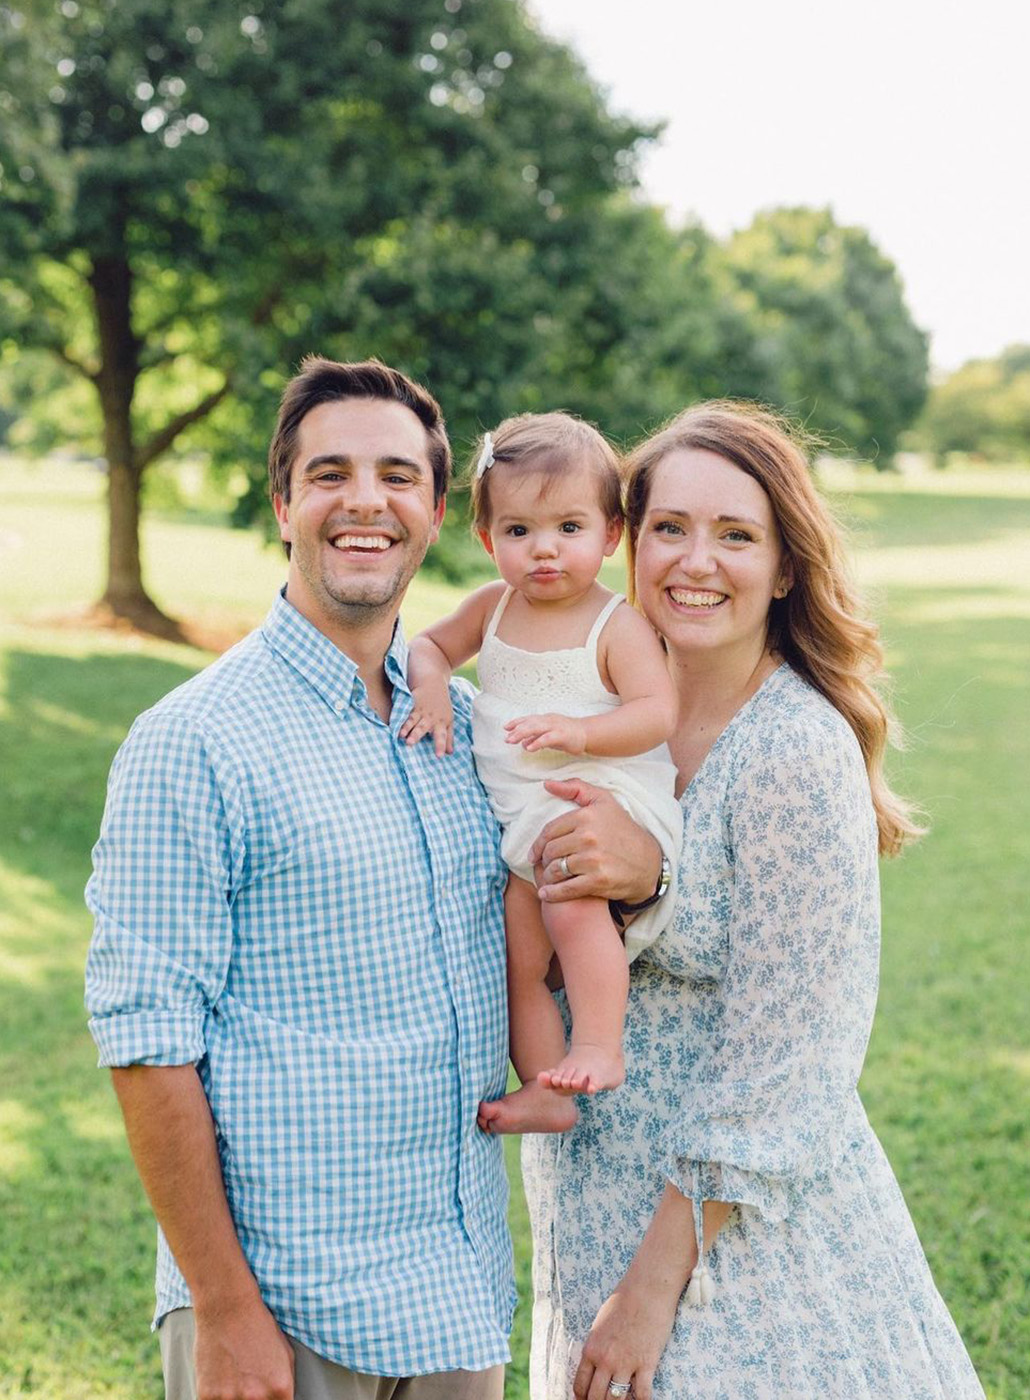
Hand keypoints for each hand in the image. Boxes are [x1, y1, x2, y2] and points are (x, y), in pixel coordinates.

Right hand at [194, 1295, 295, 1399]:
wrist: (227, 1306)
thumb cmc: (257, 1326)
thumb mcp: (285, 1354)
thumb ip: (284, 1385)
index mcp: (280, 1387)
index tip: (267, 1396)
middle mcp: (257, 1397)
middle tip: (248, 1384)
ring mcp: (230, 1398)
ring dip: (234, 1399)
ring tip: (233, 1380)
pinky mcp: (206, 1396)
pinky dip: (216, 1397)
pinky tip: (220, 1379)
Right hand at [400, 681, 453, 756]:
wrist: (432, 679)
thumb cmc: (441, 704)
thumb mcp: (448, 719)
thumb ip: (449, 737)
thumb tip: (450, 754)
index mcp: (443, 722)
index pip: (442, 736)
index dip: (441, 745)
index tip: (440, 756)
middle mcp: (431, 717)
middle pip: (423, 728)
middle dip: (416, 735)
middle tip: (410, 744)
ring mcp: (421, 710)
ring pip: (412, 720)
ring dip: (406, 728)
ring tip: (401, 736)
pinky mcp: (411, 703)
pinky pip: (405, 712)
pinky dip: (400, 719)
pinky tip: (395, 725)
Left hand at [504, 712, 586, 754]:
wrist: (587, 734)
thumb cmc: (567, 734)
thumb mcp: (549, 736)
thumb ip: (536, 738)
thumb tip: (523, 743)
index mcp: (545, 719)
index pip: (528, 719)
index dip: (516, 722)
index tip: (505, 728)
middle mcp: (548, 720)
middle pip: (529, 723)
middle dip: (516, 730)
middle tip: (506, 739)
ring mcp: (555, 726)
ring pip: (536, 727)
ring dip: (522, 734)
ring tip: (512, 741)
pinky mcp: (562, 734)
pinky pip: (547, 738)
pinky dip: (537, 742)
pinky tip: (529, 747)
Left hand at [528, 778, 661, 903]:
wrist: (648, 862)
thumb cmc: (622, 829)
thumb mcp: (604, 801)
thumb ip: (576, 788)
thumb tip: (547, 784)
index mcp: (586, 816)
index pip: (549, 831)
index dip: (538, 844)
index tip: (534, 854)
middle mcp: (588, 836)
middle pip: (550, 851)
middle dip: (544, 861)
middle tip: (545, 866)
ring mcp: (593, 859)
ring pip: (555, 870)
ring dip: (548, 877)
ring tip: (548, 879)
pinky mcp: (598, 880)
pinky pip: (566, 889)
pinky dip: (552, 893)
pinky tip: (546, 894)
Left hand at [573, 1280, 677, 1399]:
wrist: (646, 1288)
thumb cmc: (624, 1301)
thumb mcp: (600, 1324)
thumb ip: (596, 1346)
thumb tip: (595, 1364)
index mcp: (591, 1348)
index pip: (580, 1385)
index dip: (581, 1399)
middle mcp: (605, 1359)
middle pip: (596, 1397)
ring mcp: (626, 1363)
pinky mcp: (646, 1363)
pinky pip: (642, 1395)